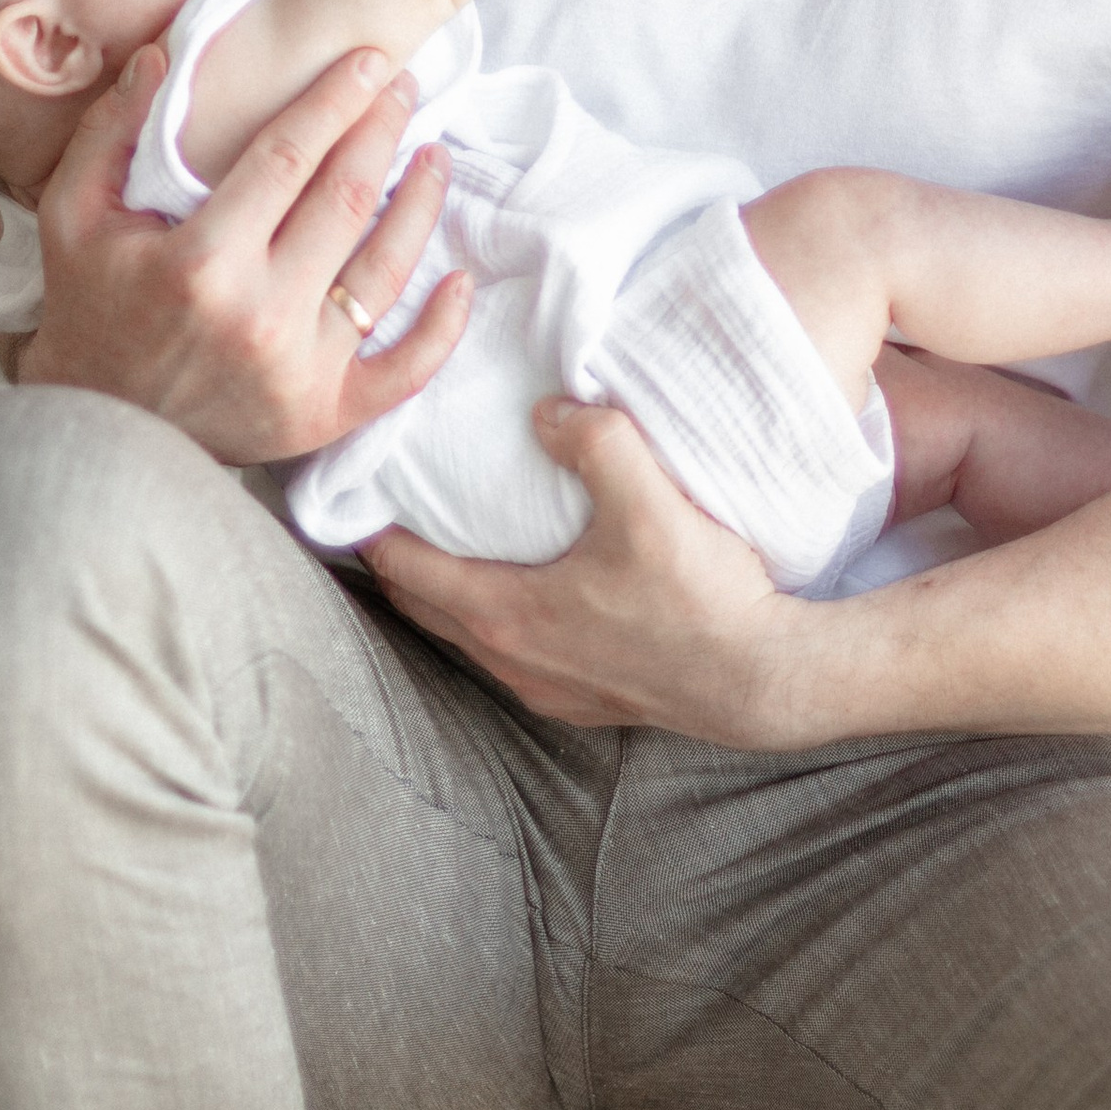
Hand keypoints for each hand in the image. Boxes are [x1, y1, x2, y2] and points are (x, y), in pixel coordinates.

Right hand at [19, 42, 471, 464]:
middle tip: (403, 88)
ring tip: (434, 156)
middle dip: (382, 130)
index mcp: (202, 260)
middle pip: (348, 200)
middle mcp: (261, 314)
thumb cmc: (89, 311)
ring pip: (387, 271)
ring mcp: (300, 370)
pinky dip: (441, 327)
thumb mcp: (74, 216)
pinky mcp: (324, 416)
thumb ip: (112, 130)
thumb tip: (159, 55)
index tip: (368, 60)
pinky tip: (460, 279)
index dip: (335, 100)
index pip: (290, 155)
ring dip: (421, 204)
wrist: (96, 428)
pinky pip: (405, 370)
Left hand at [359, 396, 817, 744]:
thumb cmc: (699, 598)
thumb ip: (593, 440)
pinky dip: (494, 617)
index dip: (368, 530)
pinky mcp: (583, 699)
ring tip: (447, 543)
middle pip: (423, 607)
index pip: (405, 571)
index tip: (348, 492)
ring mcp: (546, 688)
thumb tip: (551, 410)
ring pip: (467, 635)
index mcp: (505, 614)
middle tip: (383, 510)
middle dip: (396, 561)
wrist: (762, 679)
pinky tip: (525, 590)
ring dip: (446, 592)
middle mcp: (511, 661)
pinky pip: (511, 653)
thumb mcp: (648, 501)